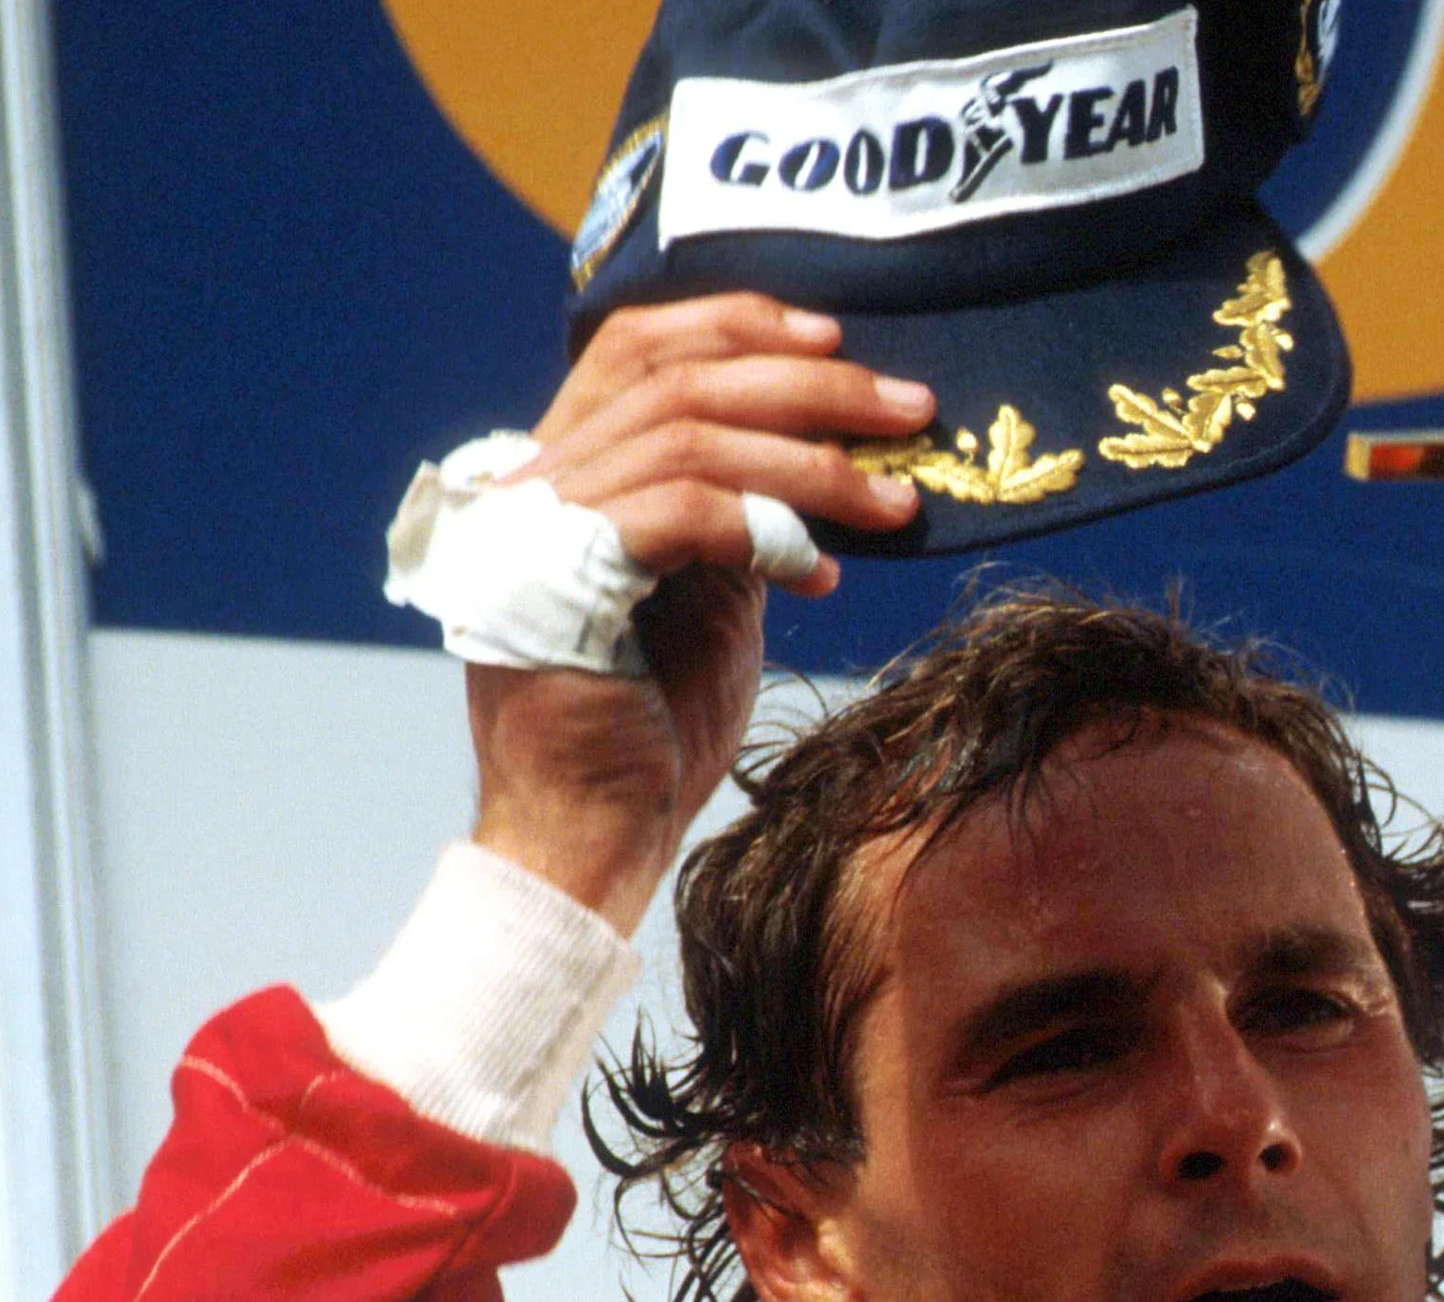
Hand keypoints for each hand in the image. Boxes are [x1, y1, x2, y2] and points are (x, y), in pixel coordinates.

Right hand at [466, 293, 935, 931]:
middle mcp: (532, 487)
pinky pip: (682, 514)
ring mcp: (534, 532)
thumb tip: (826, 449)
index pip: (634, 347)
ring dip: (814, 462)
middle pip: (677, 379)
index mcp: (561, 473)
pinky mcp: (558, 583)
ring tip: (896, 501)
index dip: (735, 323)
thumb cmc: (656, 728)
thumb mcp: (714, 596)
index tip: (837, 339)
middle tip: (911, 410)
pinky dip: (768, 530)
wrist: (596, 836)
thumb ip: (741, 514)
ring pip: (691, 438)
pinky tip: (827, 577)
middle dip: (810, 385)